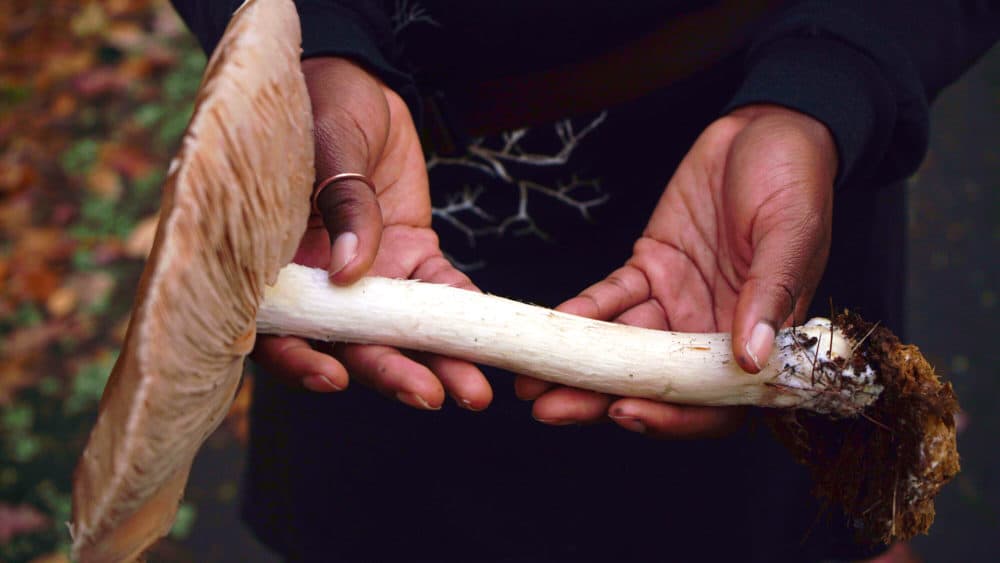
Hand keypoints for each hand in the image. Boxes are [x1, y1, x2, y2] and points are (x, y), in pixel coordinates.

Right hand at [252, 58, 491, 410]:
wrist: (360, 81)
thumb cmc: (318, 106)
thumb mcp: (324, 145)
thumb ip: (339, 206)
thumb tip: (348, 273)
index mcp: (277, 263)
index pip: (279, 329)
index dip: (301, 361)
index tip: (334, 378)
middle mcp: (323, 282)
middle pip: (352, 343)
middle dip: (391, 373)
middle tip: (430, 396)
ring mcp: (372, 274)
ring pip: (403, 330)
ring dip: (437, 360)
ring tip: (472, 391)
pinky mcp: (414, 256)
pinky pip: (443, 291)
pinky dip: (466, 313)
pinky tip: (492, 334)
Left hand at [516, 104, 836, 436]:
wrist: (765, 128)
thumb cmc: (795, 178)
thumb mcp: (791, 231)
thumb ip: (770, 293)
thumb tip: (752, 359)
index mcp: (757, 332)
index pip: (715, 398)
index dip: (674, 416)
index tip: (627, 413)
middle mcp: (712, 327)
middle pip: (655, 381)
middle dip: (601, 398)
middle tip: (549, 409)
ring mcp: (677, 300)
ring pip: (623, 347)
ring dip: (579, 365)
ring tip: (531, 381)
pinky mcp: (651, 267)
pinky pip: (612, 297)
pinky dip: (583, 311)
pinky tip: (553, 322)